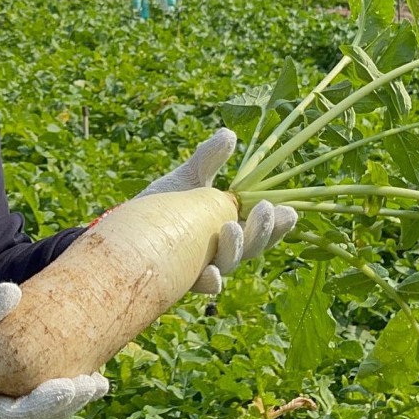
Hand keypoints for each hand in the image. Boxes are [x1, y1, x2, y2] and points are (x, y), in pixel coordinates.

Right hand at [0, 283, 108, 418]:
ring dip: (72, 396)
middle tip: (97, 384)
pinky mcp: (11, 386)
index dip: (47, 405)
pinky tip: (85, 368)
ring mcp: (6, 399)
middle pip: (39, 416)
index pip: (20, 415)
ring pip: (44, 408)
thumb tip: (14, 291)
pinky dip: (62, 384)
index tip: (71, 386)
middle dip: (69, 402)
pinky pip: (40, 391)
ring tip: (100, 382)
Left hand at [136, 127, 296, 294]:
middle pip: (252, 247)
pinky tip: (211, 273)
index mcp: (231, 228)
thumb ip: (208, 159)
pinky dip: (209, 280)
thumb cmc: (164, 205)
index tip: (290, 211)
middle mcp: (222, 250)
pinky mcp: (181, 277)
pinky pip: (200, 284)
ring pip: (230, 264)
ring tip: (231, 226)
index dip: (279, 224)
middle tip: (266, 210)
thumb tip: (229, 134)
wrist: (128, 228)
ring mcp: (203, 265)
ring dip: (236, 248)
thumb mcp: (189, 178)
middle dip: (262, 231)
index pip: (262, 230)